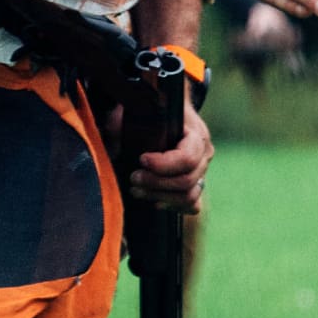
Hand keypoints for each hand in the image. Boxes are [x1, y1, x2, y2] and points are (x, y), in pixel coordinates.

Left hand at [130, 99, 212, 213]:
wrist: (169, 117)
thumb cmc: (154, 116)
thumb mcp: (139, 112)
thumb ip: (126, 121)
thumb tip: (113, 132)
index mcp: (196, 135)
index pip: (187, 158)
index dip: (163, 165)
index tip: (140, 160)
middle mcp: (204, 155)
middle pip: (187, 180)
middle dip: (156, 183)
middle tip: (133, 178)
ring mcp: (202, 172)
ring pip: (189, 196)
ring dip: (160, 196)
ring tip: (137, 190)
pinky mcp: (197, 185)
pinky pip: (192, 205)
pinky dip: (173, 205)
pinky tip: (154, 201)